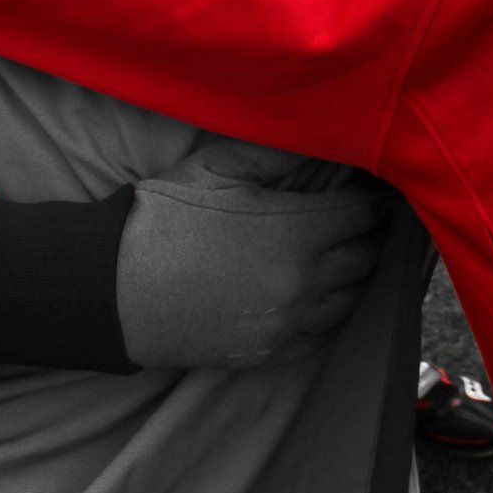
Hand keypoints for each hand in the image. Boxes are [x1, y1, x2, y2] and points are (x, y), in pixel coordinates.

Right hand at [115, 175, 394, 368]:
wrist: (110, 287)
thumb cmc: (163, 217)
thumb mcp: (219, 166)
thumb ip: (280, 153)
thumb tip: (326, 141)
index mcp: (298, 230)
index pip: (364, 211)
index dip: (376, 195)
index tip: (381, 185)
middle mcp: (303, 281)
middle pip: (366, 255)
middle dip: (373, 231)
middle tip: (374, 215)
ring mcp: (287, 322)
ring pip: (351, 297)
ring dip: (359, 271)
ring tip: (356, 249)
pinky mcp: (267, 352)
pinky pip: (323, 333)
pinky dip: (334, 311)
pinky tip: (329, 293)